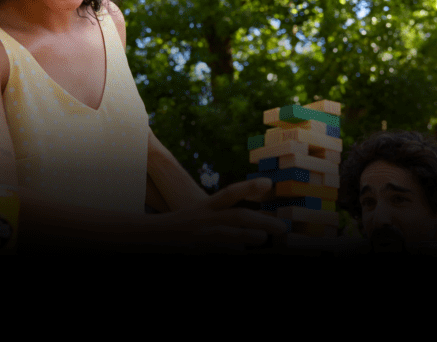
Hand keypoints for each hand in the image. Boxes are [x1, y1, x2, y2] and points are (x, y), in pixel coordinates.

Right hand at [157, 177, 287, 251]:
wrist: (154, 236)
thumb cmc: (186, 224)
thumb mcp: (203, 213)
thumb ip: (227, 215)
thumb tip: (260, 222)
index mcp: (206, 206)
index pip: (229, 193)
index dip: (249, 187)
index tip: (269, 183)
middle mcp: (205, 219)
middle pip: (236, 216)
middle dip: (261, 221)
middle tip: (281, 227)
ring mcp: (202, 236)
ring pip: (229, 235)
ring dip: (249, 237)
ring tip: (264, 239)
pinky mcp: (198, 249)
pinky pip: (218, 250)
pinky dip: (232, 251)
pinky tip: (243, 253)